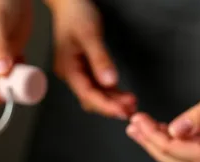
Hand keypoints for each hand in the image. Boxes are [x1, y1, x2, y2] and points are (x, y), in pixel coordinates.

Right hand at [47, 0, 135, 118]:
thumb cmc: (76, 14)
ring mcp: (78, 73)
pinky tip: (124, 97)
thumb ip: (100, 59)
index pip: (87, 94)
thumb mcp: (90, 34)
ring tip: (131, 105)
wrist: (69, 1)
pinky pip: (98, 86)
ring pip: (96, 94)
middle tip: (131, 111)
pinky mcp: (85, 69)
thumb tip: (110, 82)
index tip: (122, 112)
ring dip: (113, 102)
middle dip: (111, 106)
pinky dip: (111, 93)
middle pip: (91, 98)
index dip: (105, 105)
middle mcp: (71, 75)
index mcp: (68, 69)